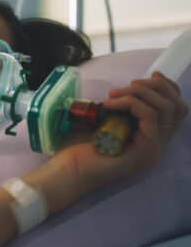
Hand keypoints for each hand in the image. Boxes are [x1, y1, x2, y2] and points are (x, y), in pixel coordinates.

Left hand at [57, 71, 188, 190]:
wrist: (69, 170)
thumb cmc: (80, 147)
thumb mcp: (105, 121)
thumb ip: (121, 108)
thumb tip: (129, 87)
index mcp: (150, 137)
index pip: (177, 109)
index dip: (168, 88)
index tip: (151, 75)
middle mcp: (157, 145)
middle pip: (177, 107)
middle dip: (156, 87)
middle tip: (129, 85)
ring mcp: (153, 149)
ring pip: (165, 108)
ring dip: (140, 93)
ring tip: (114, 94)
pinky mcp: (145, 151)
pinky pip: (149, 116)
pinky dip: (131, 103)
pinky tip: (109, 104)